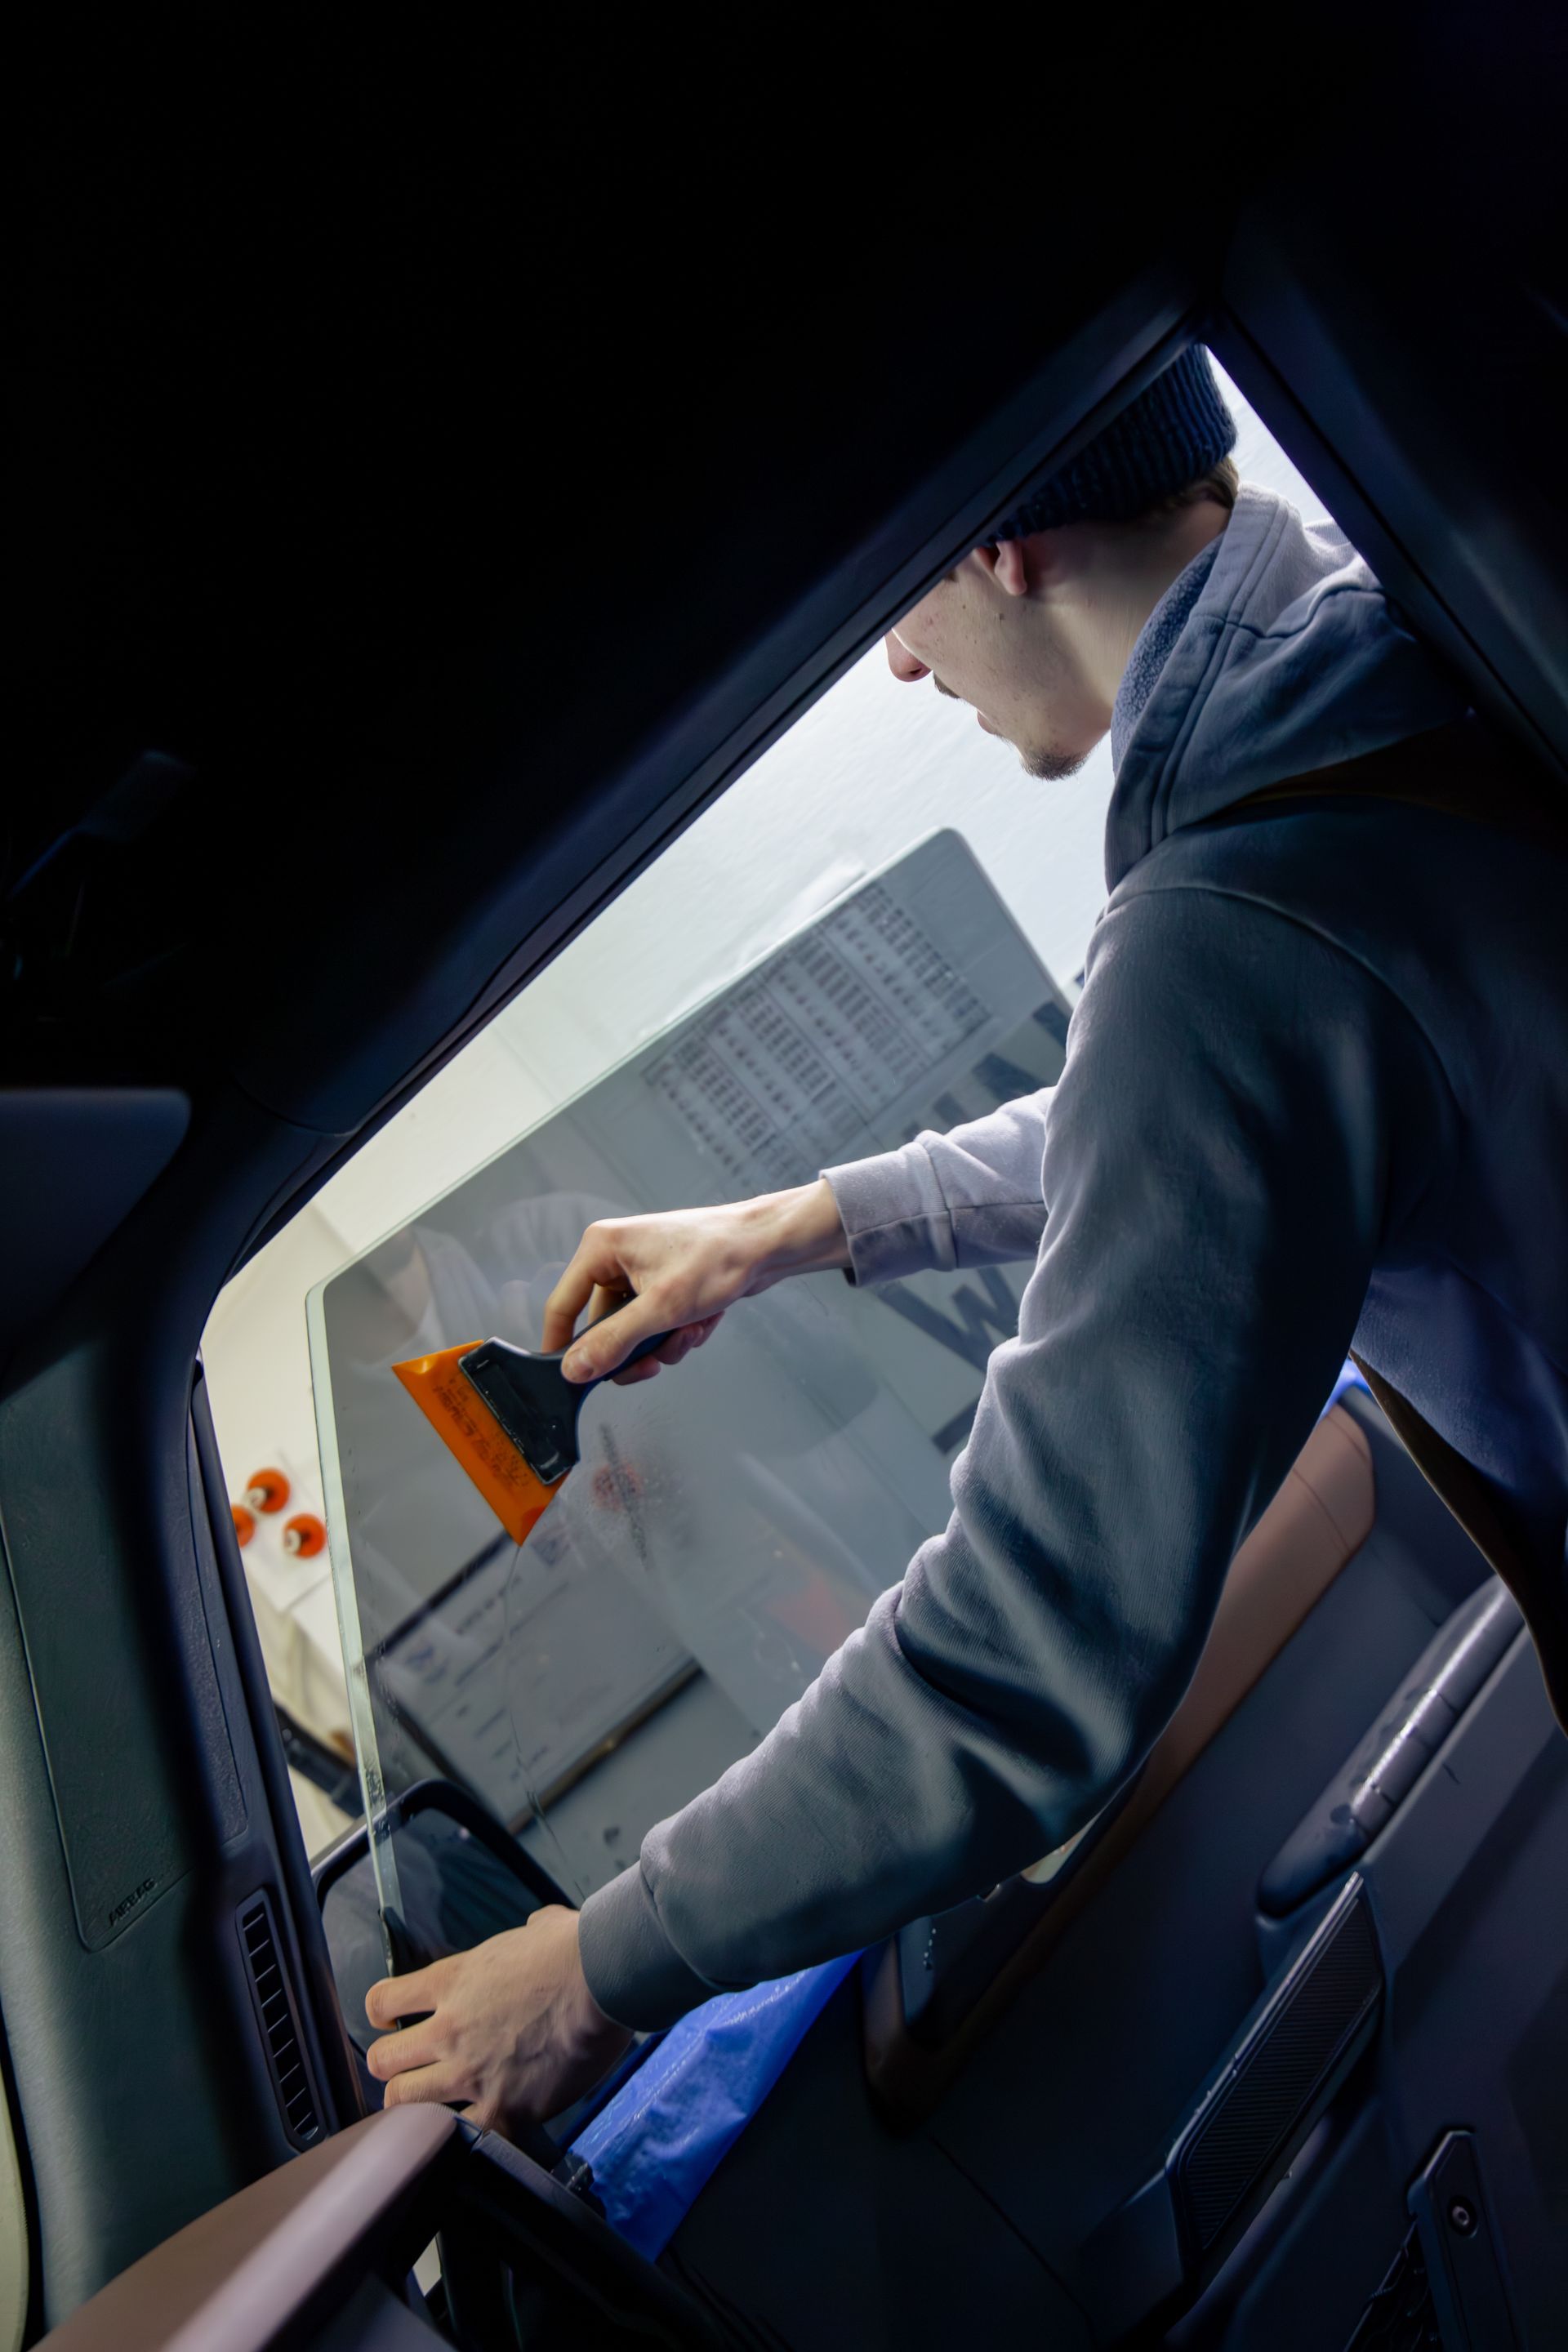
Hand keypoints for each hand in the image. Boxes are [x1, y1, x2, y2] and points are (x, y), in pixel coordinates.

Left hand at [364, 1906, 631, 2134]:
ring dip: (414, 2107)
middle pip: (382, 2060)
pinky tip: (479, 2131)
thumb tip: (539, 1928)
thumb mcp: (540, 1926)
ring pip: (404, 2103)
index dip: (382, 2013)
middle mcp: (450, 2028)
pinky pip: (463, 2136)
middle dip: (391, 2067)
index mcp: (453, 1980)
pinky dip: (467, 2137)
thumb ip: (527, 1931)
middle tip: (410, 2070)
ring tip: (430, 2108)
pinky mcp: (502, 2108)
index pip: (382, 2001)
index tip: (393, 2022)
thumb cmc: (576, 1947)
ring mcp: (471, 2072)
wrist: (603, 1978)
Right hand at [543, 1178, 850, 1384]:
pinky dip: (679, 1331)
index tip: (571, 1380)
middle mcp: (615, 1257)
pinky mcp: (662, 1284)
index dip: (563, 1346)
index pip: (562, 1305)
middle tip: (656, 1362)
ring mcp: (640, 1272)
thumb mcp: (660, 1309)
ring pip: (634, 1333)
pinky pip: (657, 1325)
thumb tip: (574, 1369)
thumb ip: (613, 1342)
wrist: (766, 1245)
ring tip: (692, 1328)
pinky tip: (704, 1319)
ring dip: (664, 1343)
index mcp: (601, 1249)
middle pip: (603, 1328)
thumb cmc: (717, 1259)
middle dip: (637, 1348)